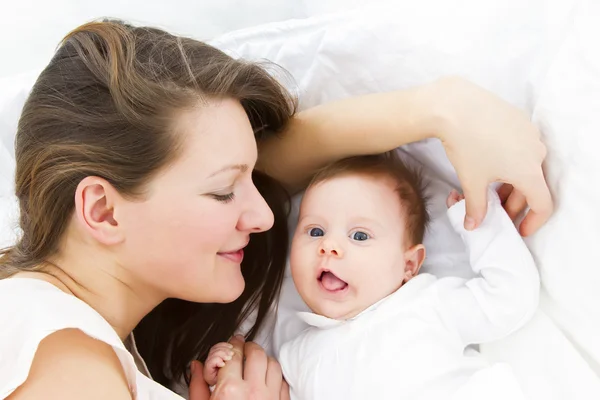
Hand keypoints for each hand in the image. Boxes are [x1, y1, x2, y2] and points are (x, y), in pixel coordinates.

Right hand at [189, 335, 289, 399]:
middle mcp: (253, 391)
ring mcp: (270, 398)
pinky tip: (266, 379)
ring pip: (273, 365)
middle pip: (256, 354)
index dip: (231, 346)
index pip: (233, 355)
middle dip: (248, 347)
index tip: (231, 343)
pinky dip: (275, 376)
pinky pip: (283, 382)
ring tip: (255, 362)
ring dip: (264, 360)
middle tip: (243, 347)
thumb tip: (196, 366)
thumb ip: (198, 387)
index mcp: (230, 390)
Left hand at [430, 77, 552, 235]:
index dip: (533, 222)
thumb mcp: (471, 181)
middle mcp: (536, 152)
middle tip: (495, 211)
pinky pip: (519, 147)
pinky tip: (488, 164)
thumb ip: (476, 207)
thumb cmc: (466, 146)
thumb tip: (473, 225)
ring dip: (510, 183)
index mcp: (529, 171)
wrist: (456, 107)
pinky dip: (508, 162)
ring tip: (488, 189)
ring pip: (525, 166)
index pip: (543, 204)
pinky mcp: (519, 120)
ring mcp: (529, 133)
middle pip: (531, 186)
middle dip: (514, 203)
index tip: (520, 230)